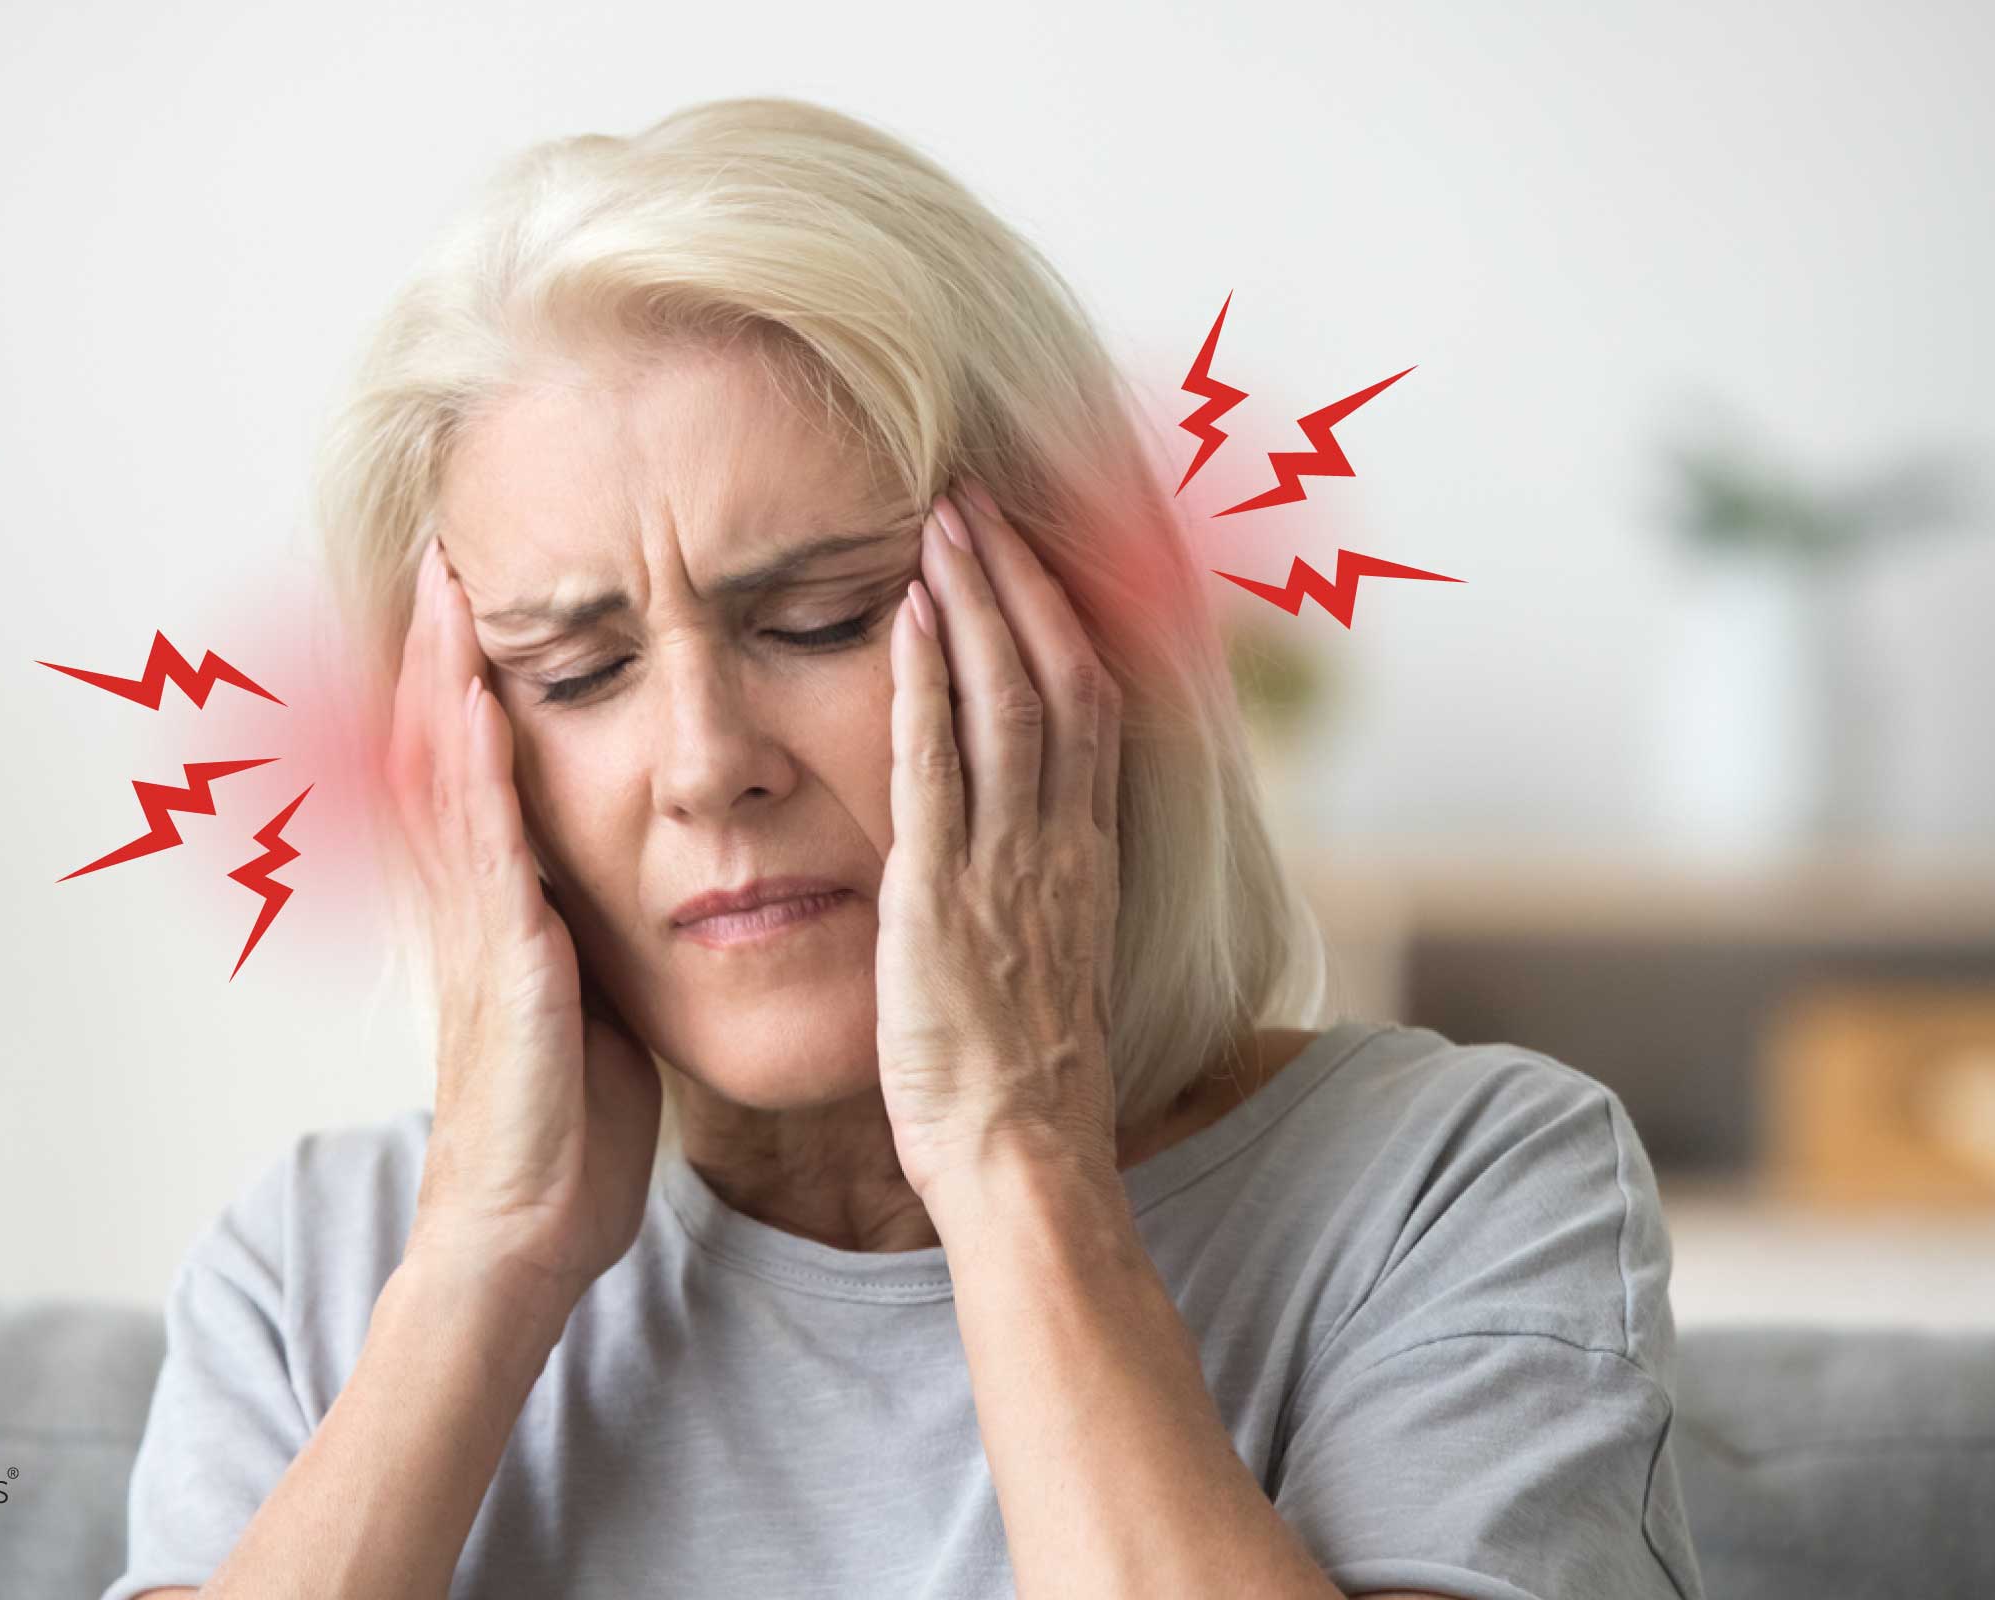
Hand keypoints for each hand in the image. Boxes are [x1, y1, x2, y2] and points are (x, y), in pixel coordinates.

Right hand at [383, 538, 662, 1303]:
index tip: (476, 605)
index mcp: (501, 915)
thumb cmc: (567, 1134)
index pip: (477, 775)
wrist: (527, 1230)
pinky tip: (487, 699)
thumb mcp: (586, 1013)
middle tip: (440, 557)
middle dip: (441, 654)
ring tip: (447, 589)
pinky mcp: (506, 964)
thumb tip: (616, 903)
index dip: (470, 687)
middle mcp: (473, 908)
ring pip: (451, 778)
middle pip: (446, 752)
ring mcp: (480, 931)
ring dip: (447, 680)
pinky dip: (481, 767)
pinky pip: (487, 846)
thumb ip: (587, 944)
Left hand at [875, 478, 1124, 1201]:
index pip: (1090, 703)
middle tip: (980, 499)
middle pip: (1061, 674)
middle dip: (1019, 580)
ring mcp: (1008, 862)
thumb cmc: (1024, 1079)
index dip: (1060, 618)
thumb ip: (1037, 890)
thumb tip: (1023, 849)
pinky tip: (904, 616)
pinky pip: (937, 764)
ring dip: (975, 602)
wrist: (1022, 1154)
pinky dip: (925, 681)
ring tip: (944, 521)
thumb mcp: (1048, 963)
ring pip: (1009, 698)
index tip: (1026, 554)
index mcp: (1087, 856)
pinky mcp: (942, 893)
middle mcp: (1060, 842)